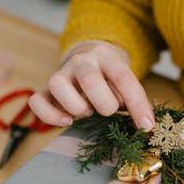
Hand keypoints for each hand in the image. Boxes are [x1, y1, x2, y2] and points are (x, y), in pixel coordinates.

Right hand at [28, 41, 153, 128]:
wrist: (88, 59)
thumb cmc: (110, 78)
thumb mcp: (126, 83)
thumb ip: (136, 100)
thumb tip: (146, 126)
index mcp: (107, 57)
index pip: (124, 78)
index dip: (137, 104)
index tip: (146, 126)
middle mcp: (82, 61)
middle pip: (89, 79)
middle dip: (104, 104)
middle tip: (108, 111)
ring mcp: (61, 73)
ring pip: (57, 84)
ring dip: (76, 106)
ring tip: (87, 112)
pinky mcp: (46, 89)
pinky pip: (37, 101)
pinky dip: (50, 115)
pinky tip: (67, 121)